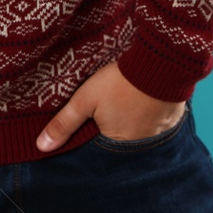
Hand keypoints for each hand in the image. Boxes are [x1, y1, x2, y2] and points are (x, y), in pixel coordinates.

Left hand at [36, 61, 185, 150]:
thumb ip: (64, 124)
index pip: (101, 145)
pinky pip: (156, 120)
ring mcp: (160, 132)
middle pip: (121, 137)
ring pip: (139, 128)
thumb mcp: (84, 100)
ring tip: (125, 99)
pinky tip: (142, 97)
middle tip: (110, 104)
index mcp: (118, 144)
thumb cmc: (119, 84)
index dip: (93, 129)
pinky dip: (148, 111)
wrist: (159, 65)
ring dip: (132, 117)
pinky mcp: (172, 118)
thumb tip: (41, 147)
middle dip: (114, 124)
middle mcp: (141, 145)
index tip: (91, 116)